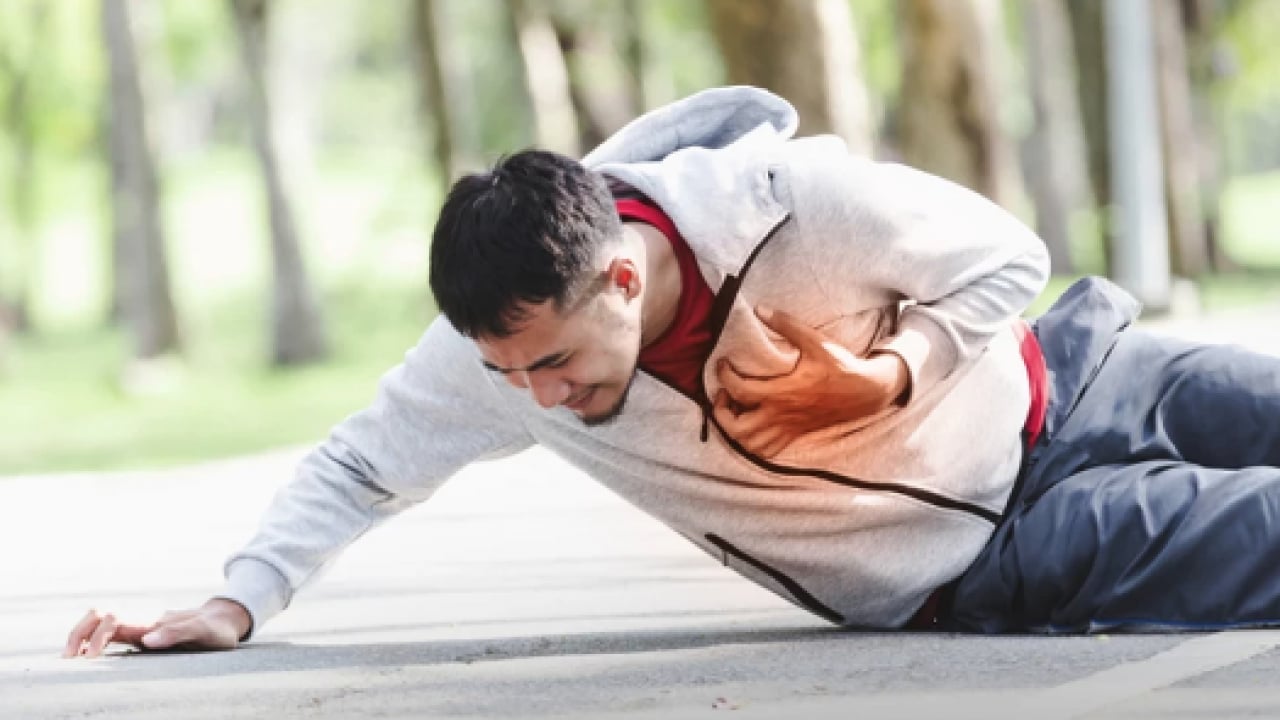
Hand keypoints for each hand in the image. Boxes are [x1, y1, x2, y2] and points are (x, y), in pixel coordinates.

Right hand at [63, 598, 250, 657]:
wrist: (225, 621)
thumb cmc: (216, 630)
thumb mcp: (204, 632)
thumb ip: (178, 633)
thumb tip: (146, 640)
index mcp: (151, 622)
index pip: (112, 620)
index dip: (96, 636)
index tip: (91, 658)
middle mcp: (141, 623)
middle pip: (98, 617)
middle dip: (78, 633)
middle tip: (67, 658)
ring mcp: (140, 628)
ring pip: (100, 624)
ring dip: (80, 636)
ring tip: (68, 658)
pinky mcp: (142, 637)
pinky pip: (110, 636)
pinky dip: (91, 643)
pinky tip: (84, 658)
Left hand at [713, 305, 908, 457]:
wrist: (866, 392)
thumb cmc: (840, 366)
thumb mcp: (815, 341)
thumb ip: (786, 325)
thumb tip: (761, 309)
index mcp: (783, 392)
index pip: (740, 391)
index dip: (724, 377)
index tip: (723, 364)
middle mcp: (782, 415)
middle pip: (738, 429)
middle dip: (721, 413)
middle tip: (723, 394)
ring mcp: (788, 428)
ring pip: (750, 445)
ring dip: (734, 430)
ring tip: (734, 410)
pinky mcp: (795, 434)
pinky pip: (767, 451)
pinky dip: (752, 444)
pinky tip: (750, 425)